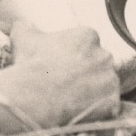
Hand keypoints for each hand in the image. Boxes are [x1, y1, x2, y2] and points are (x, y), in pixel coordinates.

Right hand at [0, 20, 119, 129]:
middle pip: (98, 63)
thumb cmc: (30, 63)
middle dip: (85, 71)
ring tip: (71, 99)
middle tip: (65, 82)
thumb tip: (23, 24)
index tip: (58, 63)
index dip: (71, 54)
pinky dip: (97, 110)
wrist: (35, 95)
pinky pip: (108, 107)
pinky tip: (79, 111)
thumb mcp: (22, 36)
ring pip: (104, 85)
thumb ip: (26, 27)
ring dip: (92, 91)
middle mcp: (105, 56)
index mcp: (87, 36)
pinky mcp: (113, 103)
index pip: (85, 43)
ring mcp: (111, 80)